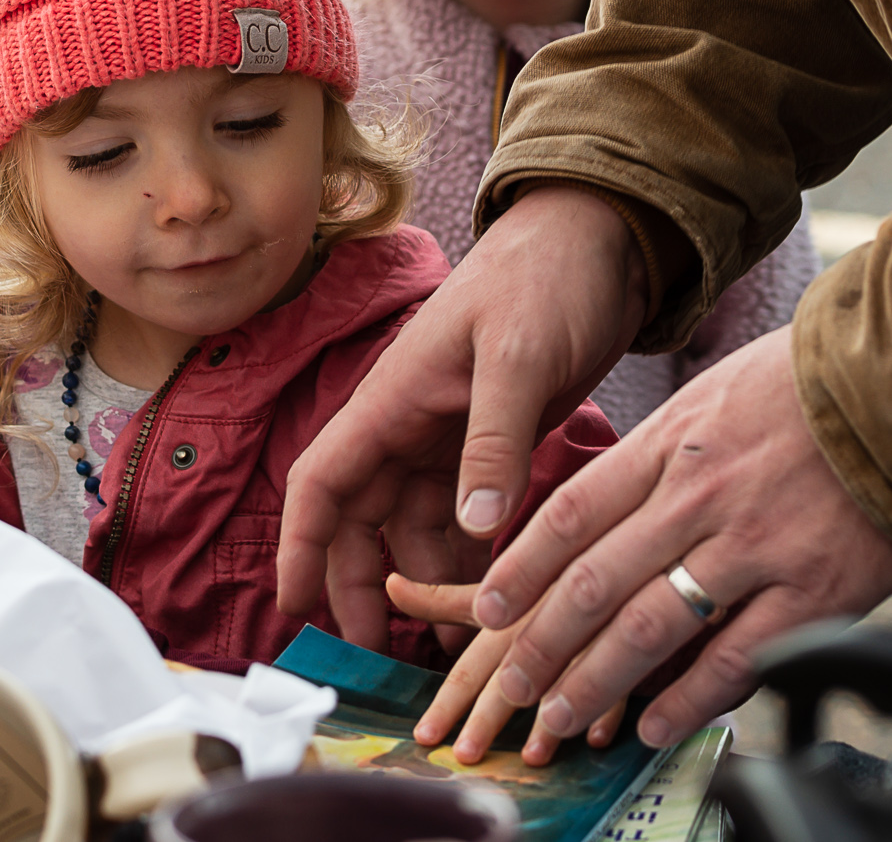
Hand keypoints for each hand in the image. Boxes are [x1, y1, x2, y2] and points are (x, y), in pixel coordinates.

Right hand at [279, 185, 646, 650]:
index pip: (322, 481)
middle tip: (385, 653)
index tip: (295, 607)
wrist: (595, 237)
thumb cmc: (546, 277)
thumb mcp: (519, 357)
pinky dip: (468, 552)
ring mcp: (449, 433)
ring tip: (452, 634)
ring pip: (412, 522)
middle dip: (363, 583)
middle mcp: (409, 422)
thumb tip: (472, 527)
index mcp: (393, 397)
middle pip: (362, 518)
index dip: (300, 545)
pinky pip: (462, 511)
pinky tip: (490, 589)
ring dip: (422, 575)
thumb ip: (493, 440)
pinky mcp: (492, 440)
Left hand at [388, 575, 621, 765]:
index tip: (424, 736)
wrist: (613, 541)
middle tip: (467, 754)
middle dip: (487, 719)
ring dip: (549, 721)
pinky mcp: (628, 637)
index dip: (446, 703)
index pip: (468, 665)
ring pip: (564, 677)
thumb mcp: (494, 585)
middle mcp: (539, 623)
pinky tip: (597, 736)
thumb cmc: (543, 574)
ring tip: (532, 757)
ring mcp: (585, 631)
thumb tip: (389, 586)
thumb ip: (443, 598)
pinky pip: (621, 675)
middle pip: (510, 676)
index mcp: (505, 613)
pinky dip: (609, 707)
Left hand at [474, 326, 891, 745]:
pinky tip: (653, 727)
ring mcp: (755, 546)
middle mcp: (699, 495)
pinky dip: (685, 700)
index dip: (521, 570)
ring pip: (650, 627)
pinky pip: (733, 659)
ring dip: (596, 682)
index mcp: (670, 444)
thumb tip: (605, 502)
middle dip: (541, 643)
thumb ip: (661, 451)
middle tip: (508, 688)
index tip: (487, 609)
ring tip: (561, 718)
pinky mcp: (813, 591)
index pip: (571, 515)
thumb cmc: (813, 388)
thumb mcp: (715, 395)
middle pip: (596, 581)